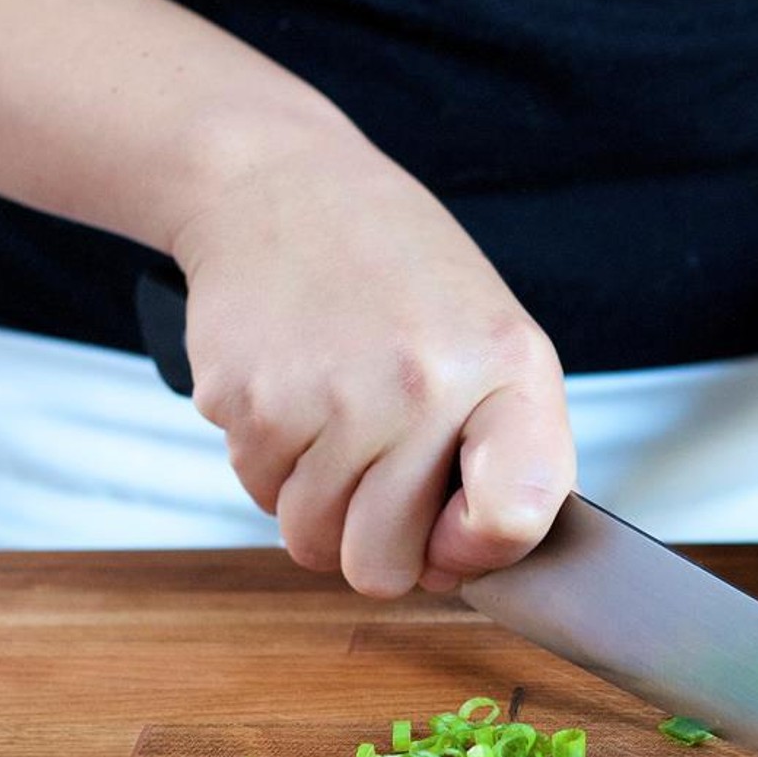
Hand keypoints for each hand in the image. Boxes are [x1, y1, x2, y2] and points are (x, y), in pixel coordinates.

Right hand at [171, 138, 574, 597]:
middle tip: (382, 472)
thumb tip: (457, 569)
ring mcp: (326, 398)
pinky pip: (259, 498)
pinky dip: (275, 467)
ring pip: (312, 545)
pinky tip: (296, 396)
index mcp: (505, 370)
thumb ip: (508, 459)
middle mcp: (419, 387)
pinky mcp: (244, 401)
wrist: (283, 187)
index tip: (459, 524)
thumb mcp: (496, 344)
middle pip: (383, 569)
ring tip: (339, 421)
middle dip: (379, 543)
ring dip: (321, 505)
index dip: (478, 551)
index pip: (513, 520)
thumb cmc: (402, 280)